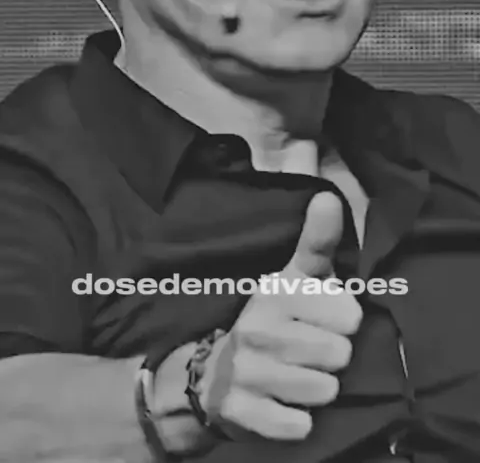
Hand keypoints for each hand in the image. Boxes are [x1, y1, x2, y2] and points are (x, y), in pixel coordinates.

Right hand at [200, 192, 361, 441]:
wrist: (211, 376)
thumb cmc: (272, 319)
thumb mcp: (294, 278)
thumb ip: (317, 241)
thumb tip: (328, 196)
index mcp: (277, 292)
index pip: (351, 315)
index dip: (343, 322)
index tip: (322, 320)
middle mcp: (260, 328)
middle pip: (341, 354)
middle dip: (332, 358)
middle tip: (309, 352)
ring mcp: (248, 372)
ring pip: (325, 390)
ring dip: (318, 390)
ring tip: (299, 377)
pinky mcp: (243, 412)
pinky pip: (298, 425)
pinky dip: (298, 422)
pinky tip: (284, 405)